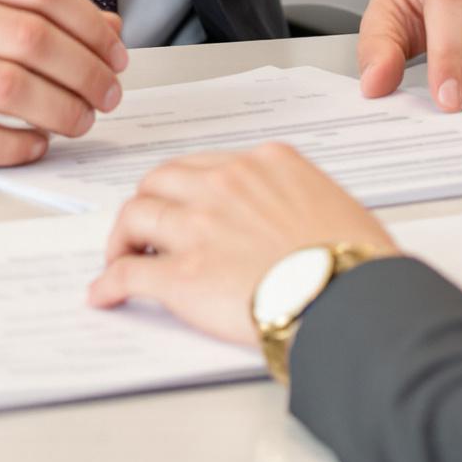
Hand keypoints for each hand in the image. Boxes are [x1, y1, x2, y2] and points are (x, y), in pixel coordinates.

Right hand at [0, 0, 128, 168]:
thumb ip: (36, 5)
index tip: (114, 51)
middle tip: (108, 91)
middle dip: (86, 71)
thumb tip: (109, 32)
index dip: (90, 24)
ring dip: (63, 109)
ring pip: (12, 89)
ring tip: (82, 117)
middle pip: (33, 39)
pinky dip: (21, 145)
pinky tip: (37, 141)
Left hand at [87, 144, 398, 346]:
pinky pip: (128, 272)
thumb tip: (291, 222)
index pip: (207, 164)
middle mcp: (226, 183)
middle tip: (146, 228)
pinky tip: (105, 294)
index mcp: (265, 162)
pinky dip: (110, 282)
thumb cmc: (356, 260)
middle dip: (149, 203)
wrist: (350, 299)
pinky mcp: (181, 275)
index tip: (184, 205)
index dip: (188, 188)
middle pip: (161, 180)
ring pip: (136, 215)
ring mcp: (199, 226)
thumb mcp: (332, 204)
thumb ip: (296, 200)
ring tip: (120, 257)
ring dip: (122, 238)